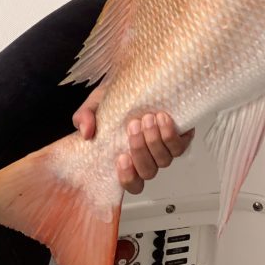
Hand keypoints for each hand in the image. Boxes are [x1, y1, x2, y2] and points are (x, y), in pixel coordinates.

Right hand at [72, 89, 193, 195]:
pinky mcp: (180, 136)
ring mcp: (164, 149)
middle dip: (140, 150)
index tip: (121, 157)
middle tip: (134, 125)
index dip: (128, 178)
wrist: (140, 81)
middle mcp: (147, 157)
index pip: (131, 183)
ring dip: (155, 141)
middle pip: (148, 172)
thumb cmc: (117, 100)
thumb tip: (86, 132)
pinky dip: (172, 134)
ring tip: (148, 119)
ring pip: (165, 160)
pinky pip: (180, 146)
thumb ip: (84, 117)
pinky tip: (163, 118)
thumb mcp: (95, 104)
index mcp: (126, 158)